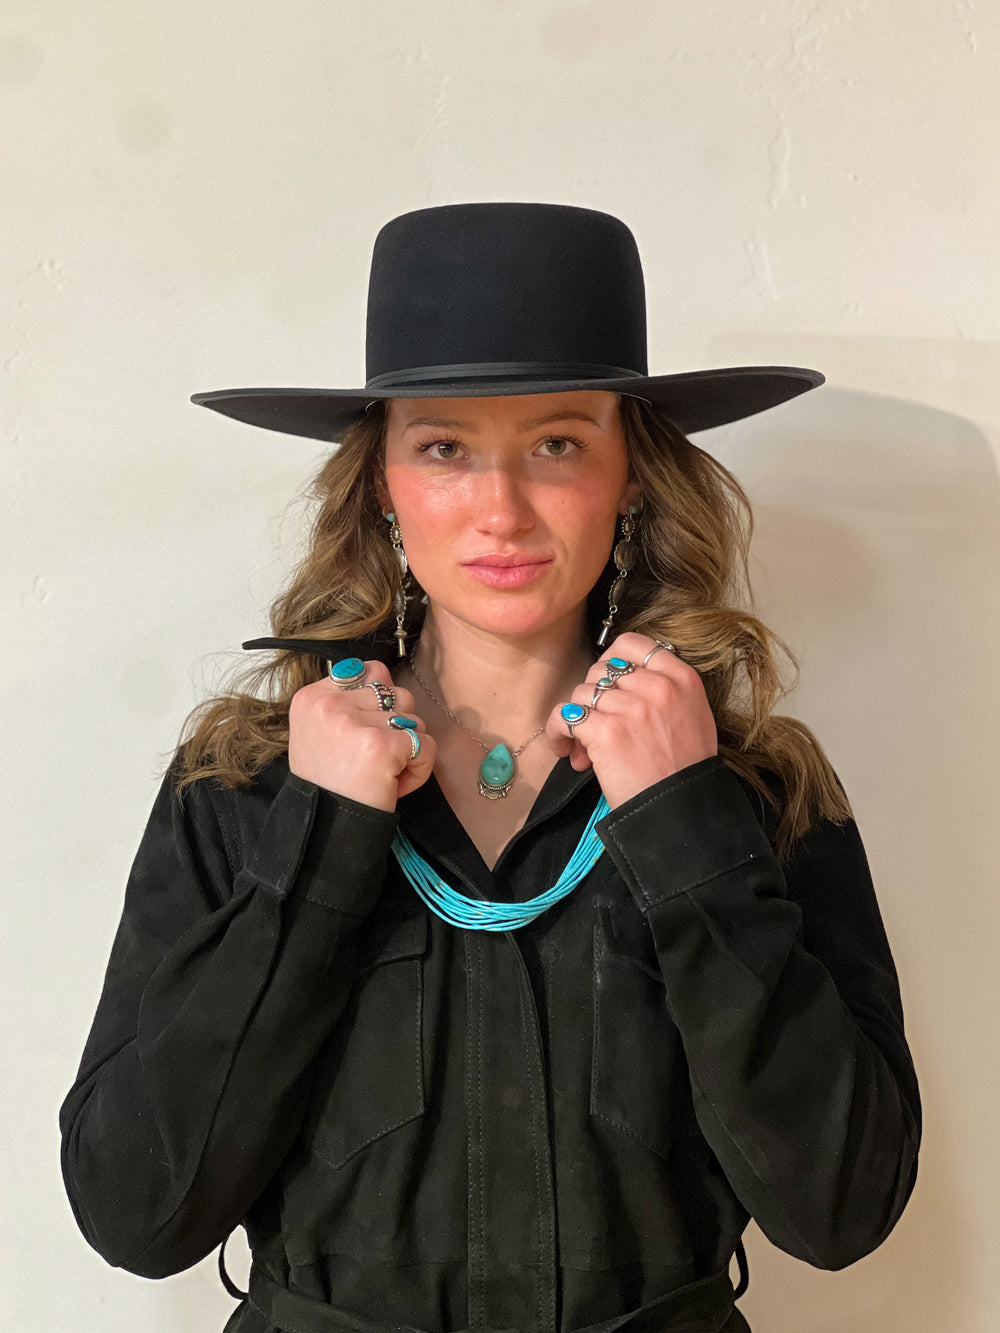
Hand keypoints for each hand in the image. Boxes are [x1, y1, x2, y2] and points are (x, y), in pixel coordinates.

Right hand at [288, 660, 436, 811]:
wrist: (327, 828)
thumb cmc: (329, 784)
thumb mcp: (320, 734)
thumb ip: (346, 702)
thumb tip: (382, 674)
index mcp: (312, 697)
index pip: (371, 670)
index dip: (381, 704)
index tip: (365, 736)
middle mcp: (329, 704)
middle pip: (396, 693)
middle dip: (396, 727)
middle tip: (374, 760)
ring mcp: (353, 722)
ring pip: (413, 717)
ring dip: (408, 748)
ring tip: (383, 773)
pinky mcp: (380, 744)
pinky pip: (425, 744)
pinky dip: (419, 769)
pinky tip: (394, 785)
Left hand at [545, 632, 717, 808]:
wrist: (681, 810)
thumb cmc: (685, 769)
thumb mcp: (694, 716)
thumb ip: (667, 690)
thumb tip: (621, 679)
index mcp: (681, 679)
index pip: (633, 645)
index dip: (611, 661)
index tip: (607, 684)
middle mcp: (657, 687)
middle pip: (601, 670)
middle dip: (593, 698)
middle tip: (597, 728)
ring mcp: (631, 708)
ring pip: (581, 693)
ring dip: (577, 720)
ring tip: (584, 749)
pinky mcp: (606, 732)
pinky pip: (565, 716)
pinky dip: (558, 733)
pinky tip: (564, 749)